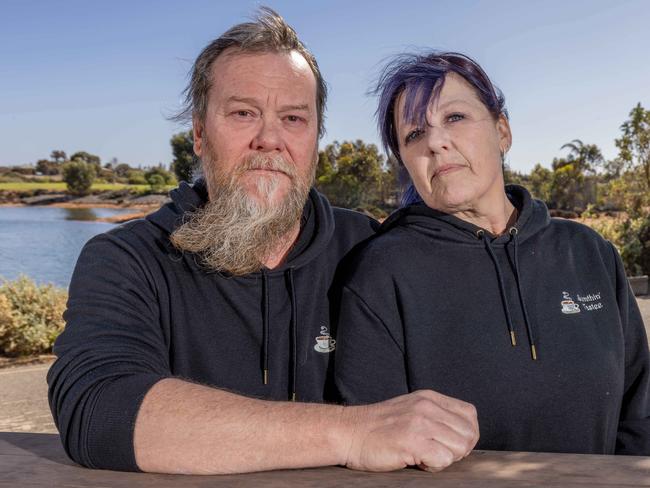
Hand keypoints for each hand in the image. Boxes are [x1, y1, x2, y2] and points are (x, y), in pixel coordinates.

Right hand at [341, 390, 478, 471]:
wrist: (348, 432)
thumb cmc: (378, 428)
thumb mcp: (411, 410)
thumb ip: (436, 416)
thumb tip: (463, 436)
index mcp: (429, 398)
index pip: (470, 414)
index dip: (466, 434)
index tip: (448, 444)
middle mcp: (427, 407)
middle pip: (468, 434)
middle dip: (457, 450)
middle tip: (435, 453)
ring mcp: (420, 423)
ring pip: (460, 448)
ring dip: (444, 459)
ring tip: (423, 456)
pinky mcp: (412, 441)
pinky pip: (443, 460)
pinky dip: (433, 466)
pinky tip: (416, 461)